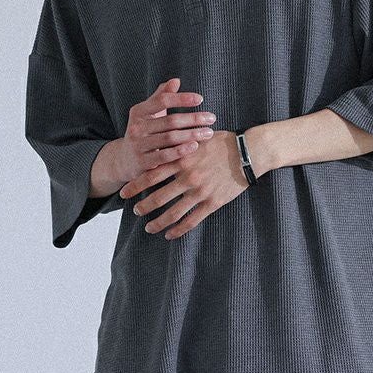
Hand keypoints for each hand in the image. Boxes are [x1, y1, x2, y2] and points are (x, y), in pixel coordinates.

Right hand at [109, 77, 216, 183]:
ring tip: (209, 133)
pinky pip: (165, 156)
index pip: (162, 100)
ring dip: (192, 134)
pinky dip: (181, 151)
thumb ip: (161, 97)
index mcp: (139, 111)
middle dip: (193, 119)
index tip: (201, 99)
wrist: (124, 160)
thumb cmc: (143, 132)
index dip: (182, 99)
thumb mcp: (149, 114)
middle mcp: (136, 127)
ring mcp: (138, 145)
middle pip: (170, 120)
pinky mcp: (142, 162)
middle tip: (212, 118)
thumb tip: (176, 81)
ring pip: (170, 138)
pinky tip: (195, 147)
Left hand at [120, 129, 249, 239]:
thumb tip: (163, 146)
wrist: (249, 153)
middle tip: (135, 211)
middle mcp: (188, 177)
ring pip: (172, 213)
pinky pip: (191, 220)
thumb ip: (180, 144)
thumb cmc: (224, 142)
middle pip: (158, 197)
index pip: (151, 175)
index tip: (124, 193)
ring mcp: (200, 192)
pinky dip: (178, 229)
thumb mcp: (198, 138)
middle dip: (143, 206)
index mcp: (182, 159)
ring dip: (157, 222)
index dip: (135, 186)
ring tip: (149, 227)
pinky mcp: (212, 203)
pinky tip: (170, 234)